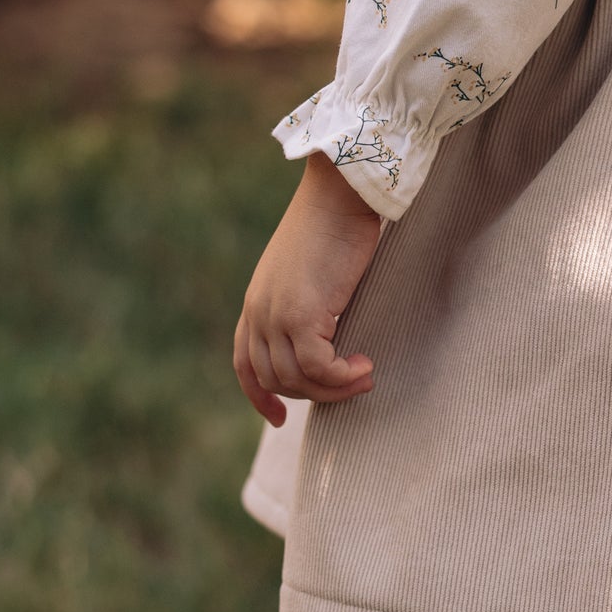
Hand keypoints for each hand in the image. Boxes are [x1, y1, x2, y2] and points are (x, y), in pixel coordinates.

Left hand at [234, 149, 382, 424]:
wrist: (338, 192)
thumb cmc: (334, 222)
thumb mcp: (309, 271)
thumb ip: (306, 303)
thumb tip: (329, 335)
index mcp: (256, 302)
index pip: (245, 364)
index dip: (259, 396)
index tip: (278, 419)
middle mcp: (258, 312)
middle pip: (275, 378)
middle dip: (314, 393)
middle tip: (353, 383)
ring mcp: (276, 315)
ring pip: (298, 379)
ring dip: (334, 388)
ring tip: (365, 376)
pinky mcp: (301, 314)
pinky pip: (319, 368)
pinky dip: (343, 377)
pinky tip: (366, 367)